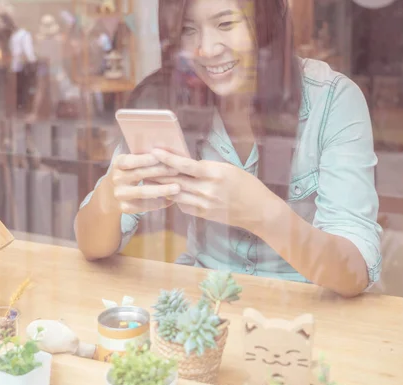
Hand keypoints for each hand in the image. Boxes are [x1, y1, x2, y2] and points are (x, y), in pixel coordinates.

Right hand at [110, 153, 180, 213]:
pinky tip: (172, 199)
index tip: (161, 156)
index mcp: (118, 163)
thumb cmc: (127, 174)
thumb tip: (166, 152)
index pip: (130, 160)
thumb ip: (142, 158)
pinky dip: (159, 203)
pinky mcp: (125, 208)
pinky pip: (144, 206)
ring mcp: (120, 194)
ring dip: (162, 190)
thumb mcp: (128, 163)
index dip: (145, 159)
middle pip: (139, 174)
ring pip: (143, 192)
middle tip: (177, 169)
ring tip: (177, 188)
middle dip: (160, 171)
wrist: (109, 195)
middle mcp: (117, 179)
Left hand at [151, 149, 278, 231]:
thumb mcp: (228, 169)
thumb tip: (185, 164)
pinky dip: (174, 197)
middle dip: (159, 171)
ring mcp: (204, 204)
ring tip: (148, 177)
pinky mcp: (203, 214)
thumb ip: (206, 168)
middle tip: (144, 163)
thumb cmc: (246, 185)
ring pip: (175, 193)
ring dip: (161, 185)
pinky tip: (166, 192)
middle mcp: (207, 190)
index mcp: (215, 174)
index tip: (155, 151)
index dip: (168, 158)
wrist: (258, 210)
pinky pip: (182, 205)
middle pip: (176, 180)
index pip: (185, 165)